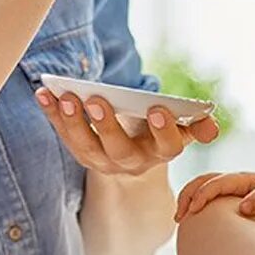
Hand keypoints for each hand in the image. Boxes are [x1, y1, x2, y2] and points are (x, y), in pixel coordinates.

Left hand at [35, 89, 217, 175]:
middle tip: (97, 98)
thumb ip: (193, 125)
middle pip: (118, 149)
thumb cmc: (156, 128)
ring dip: (72, 122)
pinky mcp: (79, 152)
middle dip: (107, 125)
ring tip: (65, 95)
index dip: (164, 130)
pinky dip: (52, 114)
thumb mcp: (178, 127)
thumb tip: (211, 127)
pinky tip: (43, 92)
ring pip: (85, 147)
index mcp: (160, 152)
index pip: (167, 147)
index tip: (157, 108)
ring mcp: (101, 161)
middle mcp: (130, 162)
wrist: (132, 149)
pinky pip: (63, 134)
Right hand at [174, 171, 254, 221]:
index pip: (214, 182)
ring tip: (179, 220)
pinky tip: (191, 223)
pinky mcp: (226, 197)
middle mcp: (230, 180)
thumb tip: (243, 209)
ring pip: (200, 187)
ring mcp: (227, 187)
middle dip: (187, 196)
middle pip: (201, 181)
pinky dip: (194, 205)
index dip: (202, 195)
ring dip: (187, 200)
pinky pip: (206, 197)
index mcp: (240, 179)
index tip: (193, 212)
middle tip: (179, 217)